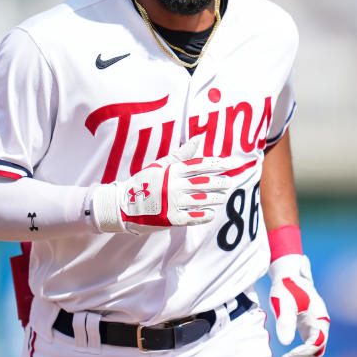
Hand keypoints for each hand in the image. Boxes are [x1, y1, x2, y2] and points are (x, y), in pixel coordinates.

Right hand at [91, 138, 233, 233]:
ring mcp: (172, 202)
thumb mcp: (161, 164)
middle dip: (220, 182)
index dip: (218, 164)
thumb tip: (200, 138)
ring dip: (215, 198)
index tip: (233, 163)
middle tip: (231, 182)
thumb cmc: (143, 182)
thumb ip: (182, 153)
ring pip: (201, 200)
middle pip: (204, 183)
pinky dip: (204, 215)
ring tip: (223, 197)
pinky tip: (211, 213)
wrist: (123, 204)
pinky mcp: (170, 218)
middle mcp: (174, 185)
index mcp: (172, 170)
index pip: (200, 165)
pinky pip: (192, 217)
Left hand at [268, 253, 329, 356]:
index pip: (316, 342)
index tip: (287, 356)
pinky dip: (300, 354)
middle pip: (318, 349)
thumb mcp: (284, 302)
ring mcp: (316, 325)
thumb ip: (285, 320)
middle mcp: (321, 323)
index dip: (303, 352)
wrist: (288, 274)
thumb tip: (286, 342)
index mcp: (320, 318)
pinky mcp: (308, 327)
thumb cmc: (287, 287)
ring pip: (314, 349)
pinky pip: (308, 345)